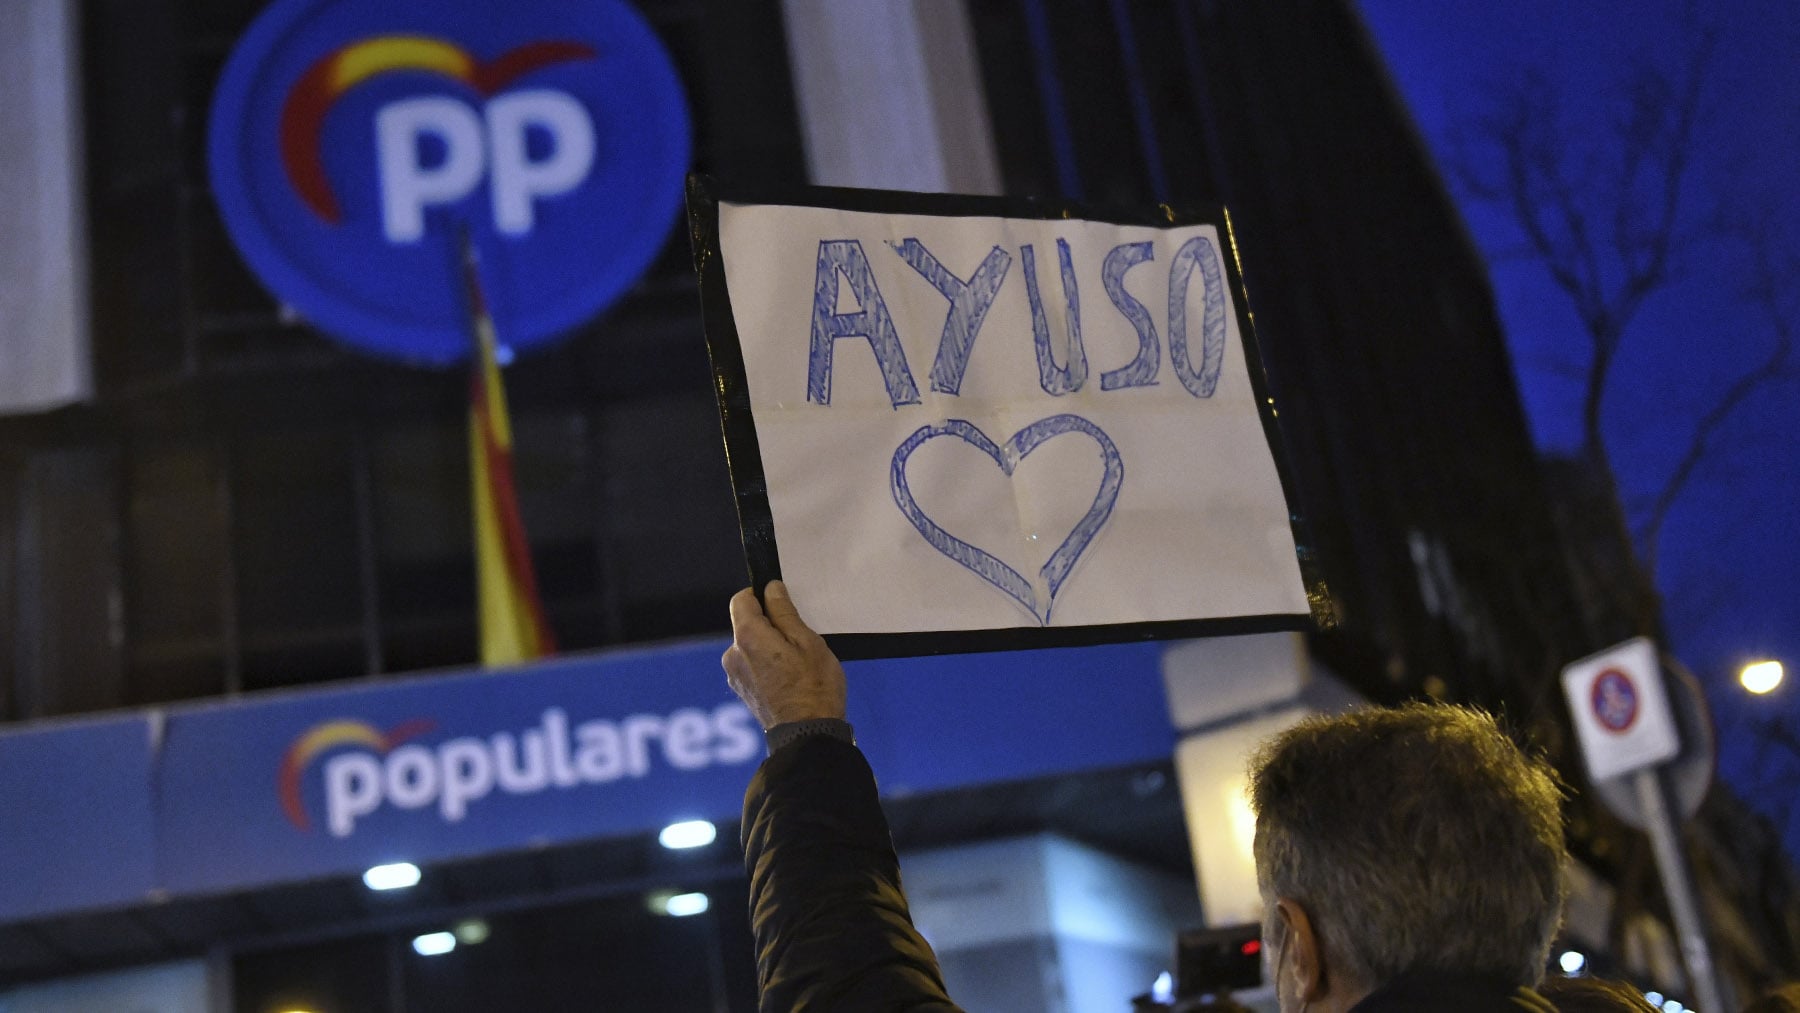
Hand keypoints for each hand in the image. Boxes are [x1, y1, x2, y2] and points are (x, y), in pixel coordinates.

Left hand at [722, 581, 846, 728]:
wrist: (808, 735)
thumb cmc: (814, 688)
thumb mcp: (807, 641)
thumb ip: (784, 612)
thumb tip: (771, 589)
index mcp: (746, 637)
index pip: (741, 600)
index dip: (761, 596)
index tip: (782, 604)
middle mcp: (733, 655)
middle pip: (746, 624)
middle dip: (769, 625)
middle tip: (799, 639)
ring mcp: (735, 676)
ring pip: (751, 646)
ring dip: (769, 646)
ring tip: (797, 663)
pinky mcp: (742, 691)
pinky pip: (752, 665)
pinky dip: (767, 665)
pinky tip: (789, 678)